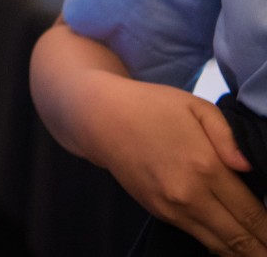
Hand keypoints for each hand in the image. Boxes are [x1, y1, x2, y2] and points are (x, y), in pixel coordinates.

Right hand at [87, 75, 266, 254]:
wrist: (99, 118)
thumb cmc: (152, 106)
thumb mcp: (197, 107)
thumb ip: (229, 138)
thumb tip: (249, 168)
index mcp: (205, 167)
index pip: (251, 213)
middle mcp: (189, 195)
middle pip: (238, 238)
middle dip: (261, 249)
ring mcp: (171, 208)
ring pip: (218, 245)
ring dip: (242, 253)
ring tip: (259, 252)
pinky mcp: (158, 212)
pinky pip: (197, 237)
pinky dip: (219, 245)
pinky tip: (233, 245)